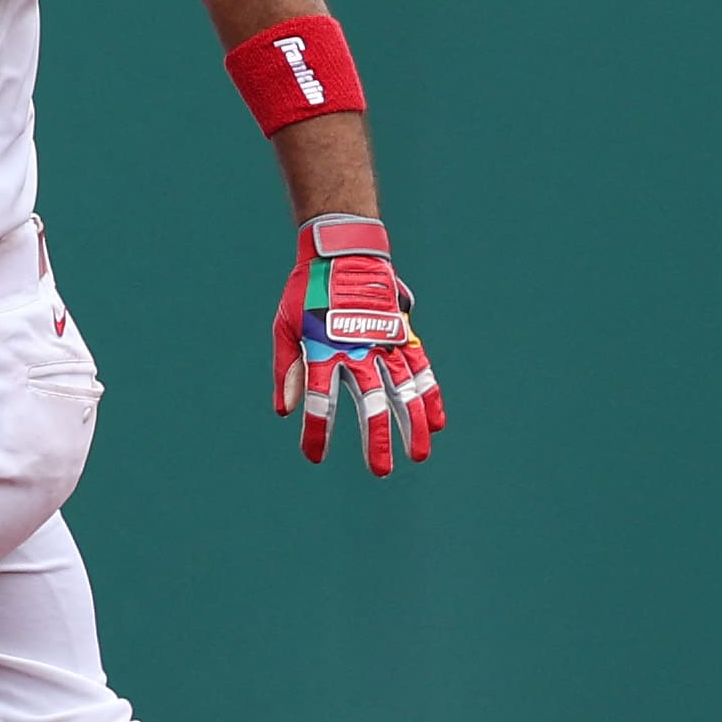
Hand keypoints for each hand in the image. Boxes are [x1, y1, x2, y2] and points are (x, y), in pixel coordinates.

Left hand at [272, 213, 444, 475]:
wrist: (342, 251)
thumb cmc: (306, 293)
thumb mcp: (285, 326)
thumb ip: (286, 369)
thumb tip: (285, 412)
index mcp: (323, 348)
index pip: (318, 398)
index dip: (317, 430)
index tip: (314, 456)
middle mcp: (357, 349)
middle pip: (370, 401)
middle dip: (376, 439)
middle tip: (381, 471)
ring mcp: (383, 342)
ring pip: (403, 389)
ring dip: (411, 424)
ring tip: (418, 455)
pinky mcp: (401, 335)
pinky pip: (421, 369)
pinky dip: (430, 395)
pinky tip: (436, 423)